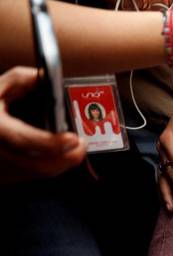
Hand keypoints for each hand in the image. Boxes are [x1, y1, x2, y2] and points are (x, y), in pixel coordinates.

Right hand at [0, 67, 85, 183]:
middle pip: (36, 165)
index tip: (73, 138)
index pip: (23, 140)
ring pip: (35, 174)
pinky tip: (59, 157)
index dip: (51, 143)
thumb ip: (21, 78)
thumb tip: (47, 79)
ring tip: (76, 150)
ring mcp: (0, 167)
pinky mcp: (4, 175)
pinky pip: (30, 177)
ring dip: (61, 165)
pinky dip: (49, 168)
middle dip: (66, 159)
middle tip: (82, 145)